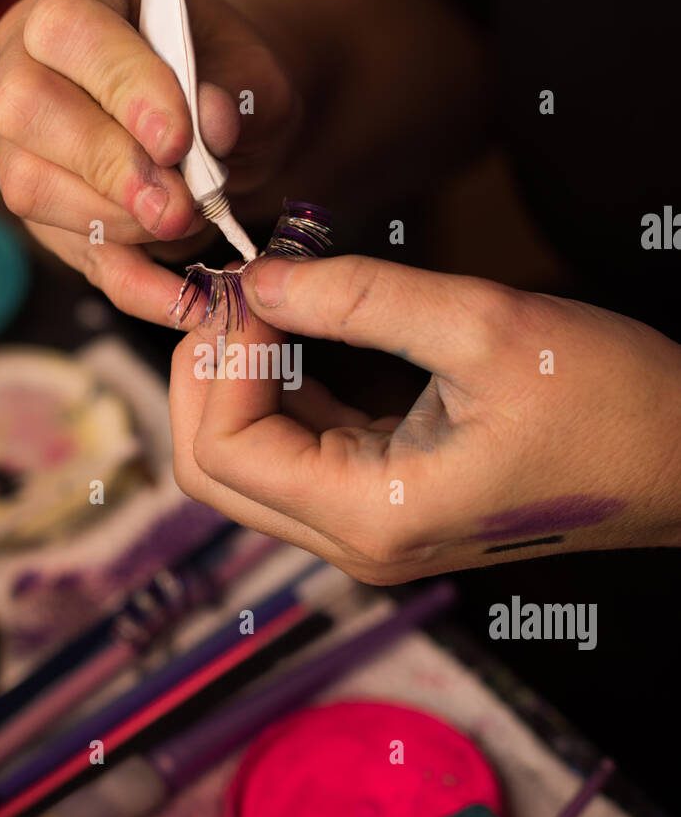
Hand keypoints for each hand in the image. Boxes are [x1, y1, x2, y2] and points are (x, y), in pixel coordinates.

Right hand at [0, 0, 299, 322]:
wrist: (231, 120)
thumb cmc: (232, 79)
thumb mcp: (255, 73)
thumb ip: (236, 91)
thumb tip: (211, 123)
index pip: (71, 28)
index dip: (121, 86)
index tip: (179, 137)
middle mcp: (28, 55)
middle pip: (25, 107)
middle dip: (109, 165)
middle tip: (181, 204)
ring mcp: (22, 136)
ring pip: (31, 184)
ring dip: (118, 220)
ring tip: (190, 221)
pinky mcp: (43, 205)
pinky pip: (69, 251)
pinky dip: (131, 284)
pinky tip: (181, 301)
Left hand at [169, 254, 680, 583]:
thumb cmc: (606, 401)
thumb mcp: (482, 327)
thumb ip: (358, 298)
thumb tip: (260, 277)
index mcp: (371, 515)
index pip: (226, 452)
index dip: (220, 359)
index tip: (255, 282)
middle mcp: (357, 540)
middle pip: (217, 472)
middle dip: (209, 376)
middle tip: (242, 292)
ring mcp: (370, 528)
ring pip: (250, 464)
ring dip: (242, 380)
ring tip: (272, 298)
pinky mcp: (388, 502)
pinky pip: (300, 453)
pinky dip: (284, 392)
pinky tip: (303, 332)